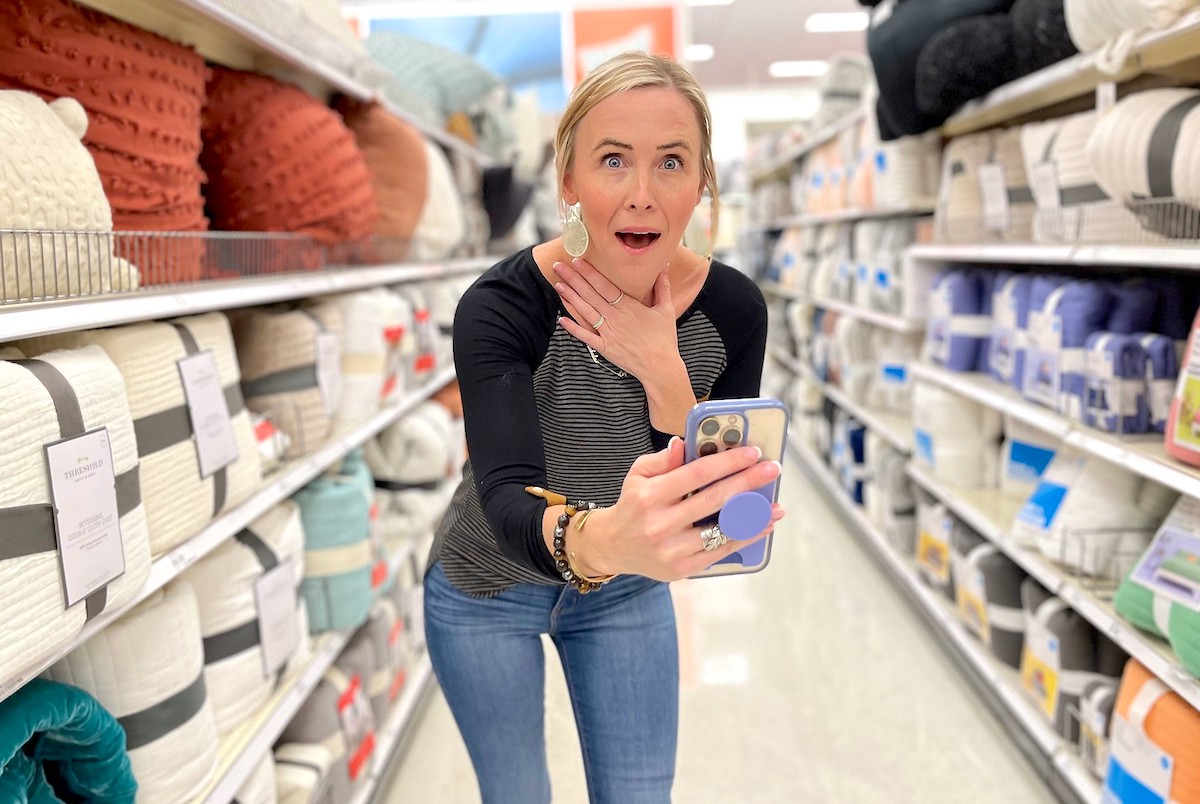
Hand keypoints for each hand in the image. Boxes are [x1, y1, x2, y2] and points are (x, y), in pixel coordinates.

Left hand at [553, 258, 678, 381]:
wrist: (660, 367)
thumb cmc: (664, 339)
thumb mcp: (666, 310)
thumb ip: (662, 287)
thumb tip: (665, 266)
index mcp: (628, 307)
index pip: (604, 286)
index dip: (589, 273)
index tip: (577, 261)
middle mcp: (615, 318)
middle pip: (590, 295)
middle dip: (573, 279)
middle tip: (558, 266)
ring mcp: (608, 333)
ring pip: (585, 311)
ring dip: (570, 298)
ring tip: (558, 285)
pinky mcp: (604, 348)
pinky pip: (586, 336)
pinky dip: (573, 328)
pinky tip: (561, 319)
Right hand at [573, 437, 785, 581]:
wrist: (613, 546)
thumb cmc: (633, 504)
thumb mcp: (639, 475)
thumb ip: (664, 459)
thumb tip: (683, 443)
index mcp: (650, 495)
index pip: (697, 474)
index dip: (728, 461)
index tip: (753, 452)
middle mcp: (660, 523)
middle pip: (715, 499)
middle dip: (749, 482)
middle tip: (772, 470)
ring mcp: (672, 549)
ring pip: (722, 529)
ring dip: (755, 516)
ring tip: (776, 505)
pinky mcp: (682, 569)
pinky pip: (721, 551)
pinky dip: (745, 538)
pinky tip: (762, 526)